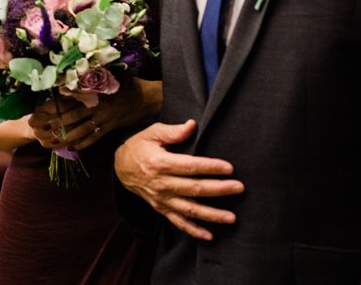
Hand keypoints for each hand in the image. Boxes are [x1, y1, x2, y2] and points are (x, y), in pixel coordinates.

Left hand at [28, 78, 158, 150]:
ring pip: (82, 130)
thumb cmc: (127, 83)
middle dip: (56, 123)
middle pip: (72, 117)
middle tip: (41, 128)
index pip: (70, 99)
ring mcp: (104, 119)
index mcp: (95, 92)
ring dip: (66, 136)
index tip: (41, 108)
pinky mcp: (111, 127)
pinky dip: (84, 143)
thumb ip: (92, 77)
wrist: (147, 97)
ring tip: (52, 141)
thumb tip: (73, 76)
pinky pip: (95, 137)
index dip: (55, 105)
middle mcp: (97, 107)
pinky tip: (73, 147)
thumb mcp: (110, 76)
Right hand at [114, 120, 243, 240]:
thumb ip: (173, 131)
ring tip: (231, 217)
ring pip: (189, 209)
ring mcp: (161, 199)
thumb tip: (192, 125)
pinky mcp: (160, 208)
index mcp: (160, 164)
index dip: (210, 167)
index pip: (190, 167)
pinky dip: (193, 230)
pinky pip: (178, 222)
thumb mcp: (152, 132)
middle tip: (239, 188)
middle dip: (219, 189)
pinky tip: (209, 235)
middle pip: (194, 189)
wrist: (120, 167)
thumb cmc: (139, 146)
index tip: (229, 168)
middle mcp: (161, 184)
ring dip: (211, 215)